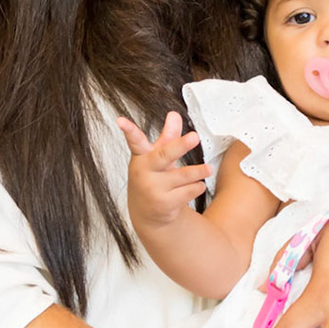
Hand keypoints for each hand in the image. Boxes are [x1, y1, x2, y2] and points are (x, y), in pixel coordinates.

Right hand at [116, 111, 210, 229]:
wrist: (148, 213)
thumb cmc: (154, 177)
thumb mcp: (158, 156)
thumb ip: (168, 136)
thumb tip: (174, 114)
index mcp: (142, 156)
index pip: (135, 141)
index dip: (128, 130)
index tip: (120, 120)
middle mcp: (144, 172)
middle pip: (165, 155)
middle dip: (180, 146)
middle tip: (195, 136)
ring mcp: (153, 188)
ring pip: (185, 175)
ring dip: (199, 171)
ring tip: (208, 169)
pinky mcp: (164, 203)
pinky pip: (190, 190)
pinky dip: (197, 186)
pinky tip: (196, 186)